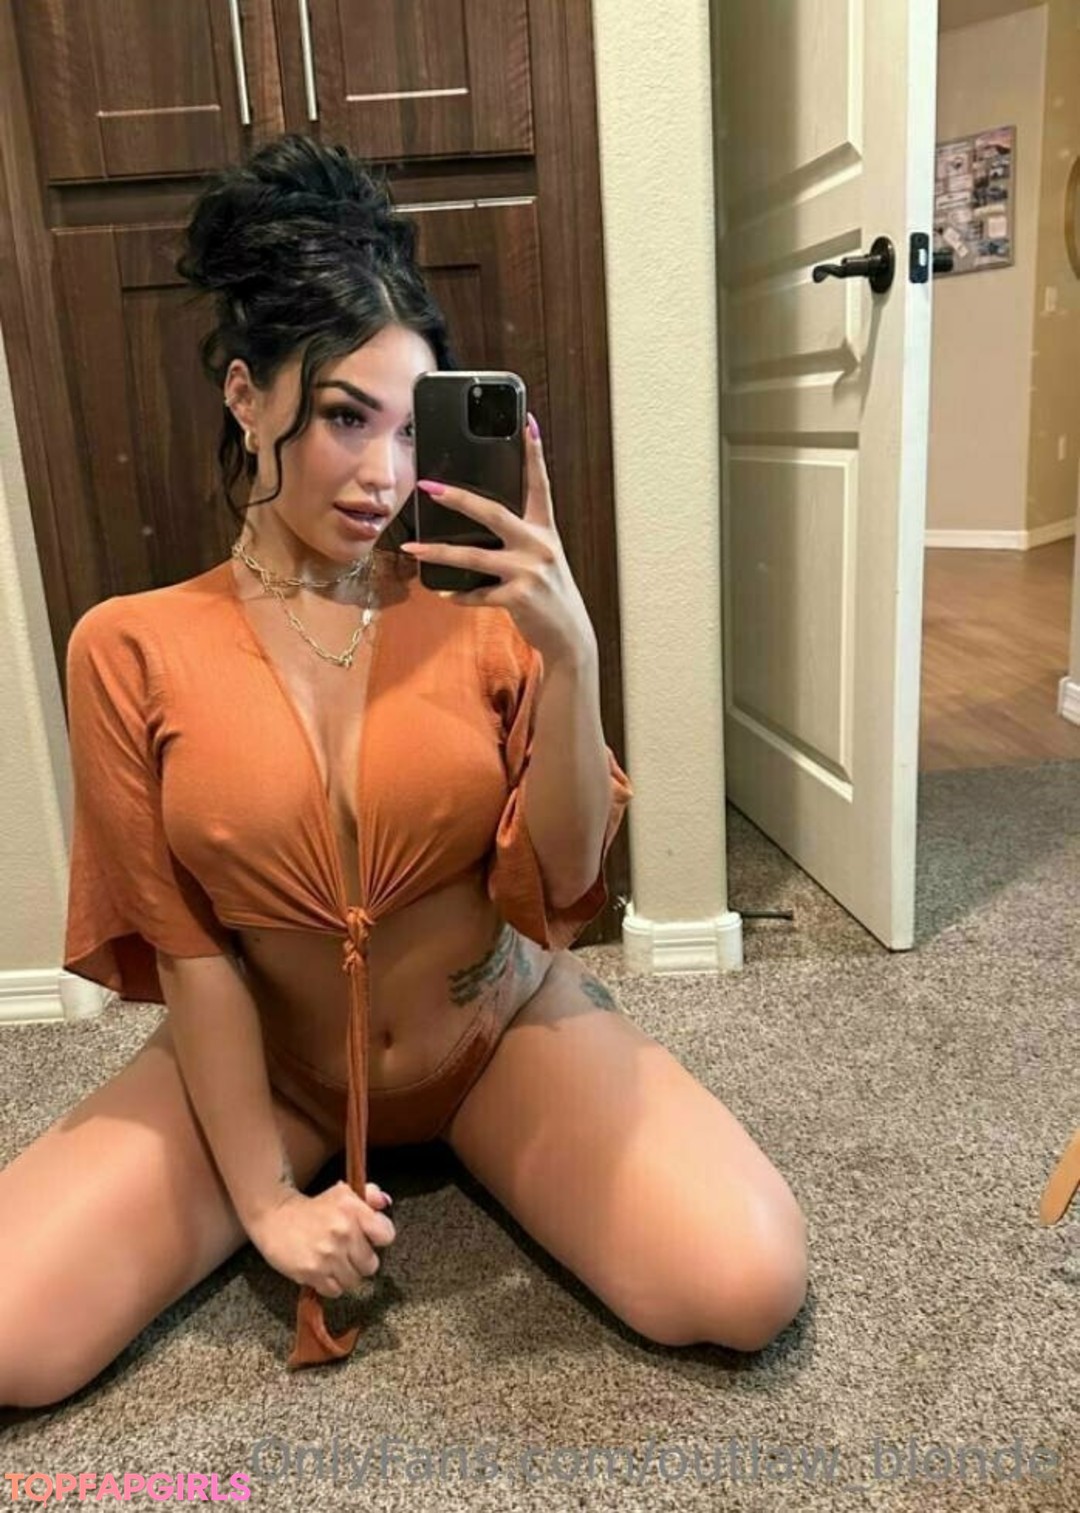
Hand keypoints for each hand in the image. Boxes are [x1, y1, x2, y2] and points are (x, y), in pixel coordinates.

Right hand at [247, 1180, 394, 1297]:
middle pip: (371, 1265)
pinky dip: (330, 1285)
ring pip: (353, 1281)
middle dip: (361, 1261)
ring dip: (346, 1275)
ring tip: (334, 1262)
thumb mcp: (342, 1193)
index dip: (379, 1238)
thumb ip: (369, 1195)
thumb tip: (385, 1203)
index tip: (370, 1239)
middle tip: (348, 1253)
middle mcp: (343, 1232)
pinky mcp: (312, 1272)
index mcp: (353, 1209)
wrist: (274, 1216)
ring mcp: (328, 1254)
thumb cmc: (312, 1207)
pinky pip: (335, 1291)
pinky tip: (322, 1270)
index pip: (386, 1235)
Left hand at [400, 413, 597, 665]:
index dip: (534, 453)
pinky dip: (459, 595)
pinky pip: (477, 593)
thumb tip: (478, 523)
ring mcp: (529, 572)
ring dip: (438, 553)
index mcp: (545, 531)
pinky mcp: (518, 598)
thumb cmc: (549, 594)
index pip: (540, 485)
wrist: (569, 635)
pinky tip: (447, 594)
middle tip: (429, 486)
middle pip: (494, 512)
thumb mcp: (542, 559)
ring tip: (412, 550)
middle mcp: (539, 546)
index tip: (527, 422)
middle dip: (458, 498)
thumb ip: (519, 538)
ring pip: (474, 555)